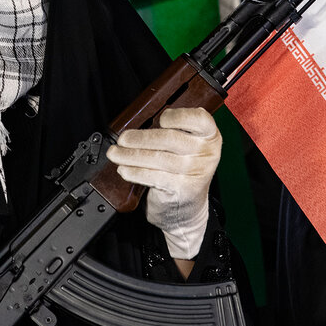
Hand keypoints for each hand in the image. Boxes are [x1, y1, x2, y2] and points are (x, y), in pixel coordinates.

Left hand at [105, 107, 220, 259]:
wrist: (186, 208)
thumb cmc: (182, 170)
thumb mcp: (187, 146)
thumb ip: (174, 130)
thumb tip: (139, 121)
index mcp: (210, 136)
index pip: (199, 119)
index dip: (178, 117)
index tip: (161, 119)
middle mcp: (206, 153)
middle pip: (169, 138)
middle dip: (140, 138)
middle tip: (122, 139)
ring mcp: (196, 172)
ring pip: (157, 158)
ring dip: (130, 155)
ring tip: (115, 154)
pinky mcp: (183, 189)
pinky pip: (153, 176)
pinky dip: (135, 172)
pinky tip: (124, 170)